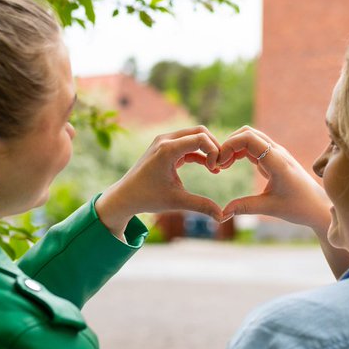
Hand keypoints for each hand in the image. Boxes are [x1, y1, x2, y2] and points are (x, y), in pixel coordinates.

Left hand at [95, 126, 223, 237]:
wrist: (125, 196)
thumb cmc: (148, 198)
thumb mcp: (176, 201)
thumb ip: (201, 206)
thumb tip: (223, 216)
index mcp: (167, 149)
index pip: (200, 138)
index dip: (214, 151)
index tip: (216, 170)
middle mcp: (166, 140)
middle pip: (199, 131)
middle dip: (214, 147)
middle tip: (221, 165)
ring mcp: (164, 141)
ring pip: (194, 135)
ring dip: (207, 149)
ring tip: (216, 168)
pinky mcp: (165, 147)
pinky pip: (187, 143)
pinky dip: (199, 153)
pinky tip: (209, 167)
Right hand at [215, 126, 331, 231]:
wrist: (318, 206)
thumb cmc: (299, 207)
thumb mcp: (270, 208)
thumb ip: (245, 208)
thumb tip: (222, 214)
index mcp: (277, 161)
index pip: (249, 138)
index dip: (229, 145)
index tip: (219, 164)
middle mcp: (277, 152)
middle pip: (247, 133)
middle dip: (229, 144)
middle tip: (217, 164)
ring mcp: (276, 153)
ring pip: (250, 138)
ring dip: (233, 147)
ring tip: (222, 166)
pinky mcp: (274, 158)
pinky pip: (253, 147)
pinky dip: (239, 152)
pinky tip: (230, 165)